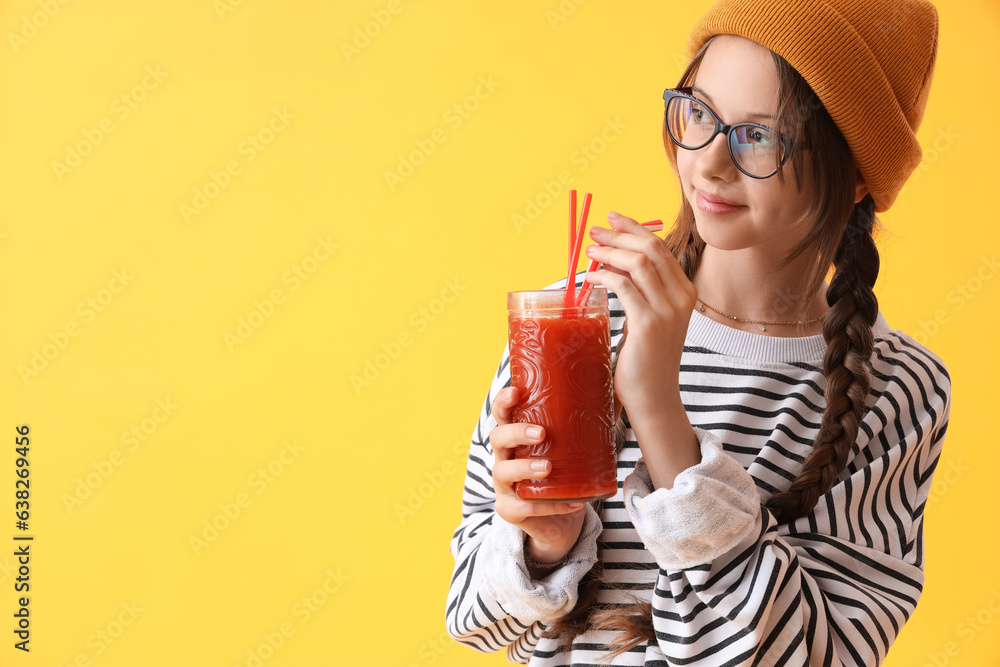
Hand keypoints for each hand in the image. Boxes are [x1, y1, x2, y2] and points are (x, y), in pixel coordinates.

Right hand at [490, 386, 586, 566]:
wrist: (563, 522)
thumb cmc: (566, 476)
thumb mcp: (575, 447)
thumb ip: (589, 421)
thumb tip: (617, 389)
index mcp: (517, 437)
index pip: (503, 414)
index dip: (504, 401)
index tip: (516, 392)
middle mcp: (505, 458)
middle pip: (497, 438)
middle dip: (516, 433)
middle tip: (541, 433)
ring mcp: (505, 485)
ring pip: (502, 472)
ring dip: (524, 468)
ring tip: (547, 467)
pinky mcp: (510, 510)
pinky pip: (523, 507)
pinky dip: (549, 505)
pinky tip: (572, 502)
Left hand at [585, 211, 696, 411]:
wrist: (654, 396)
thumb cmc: (646, 357)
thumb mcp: (649, 316)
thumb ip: (640, 290)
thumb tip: (611, 260)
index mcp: (686, 291)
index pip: (660, 247)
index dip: (634, 228)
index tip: (612, 219)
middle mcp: (682, 297)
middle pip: (651, 248)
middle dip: (619, 233)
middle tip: (595, 230)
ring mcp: (668, 310)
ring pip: (637, 262)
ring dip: (609, 251)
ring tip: (589, 250)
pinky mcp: (649, 324)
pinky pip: (623, 286)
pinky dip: (603, 276)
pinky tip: (590, 278)